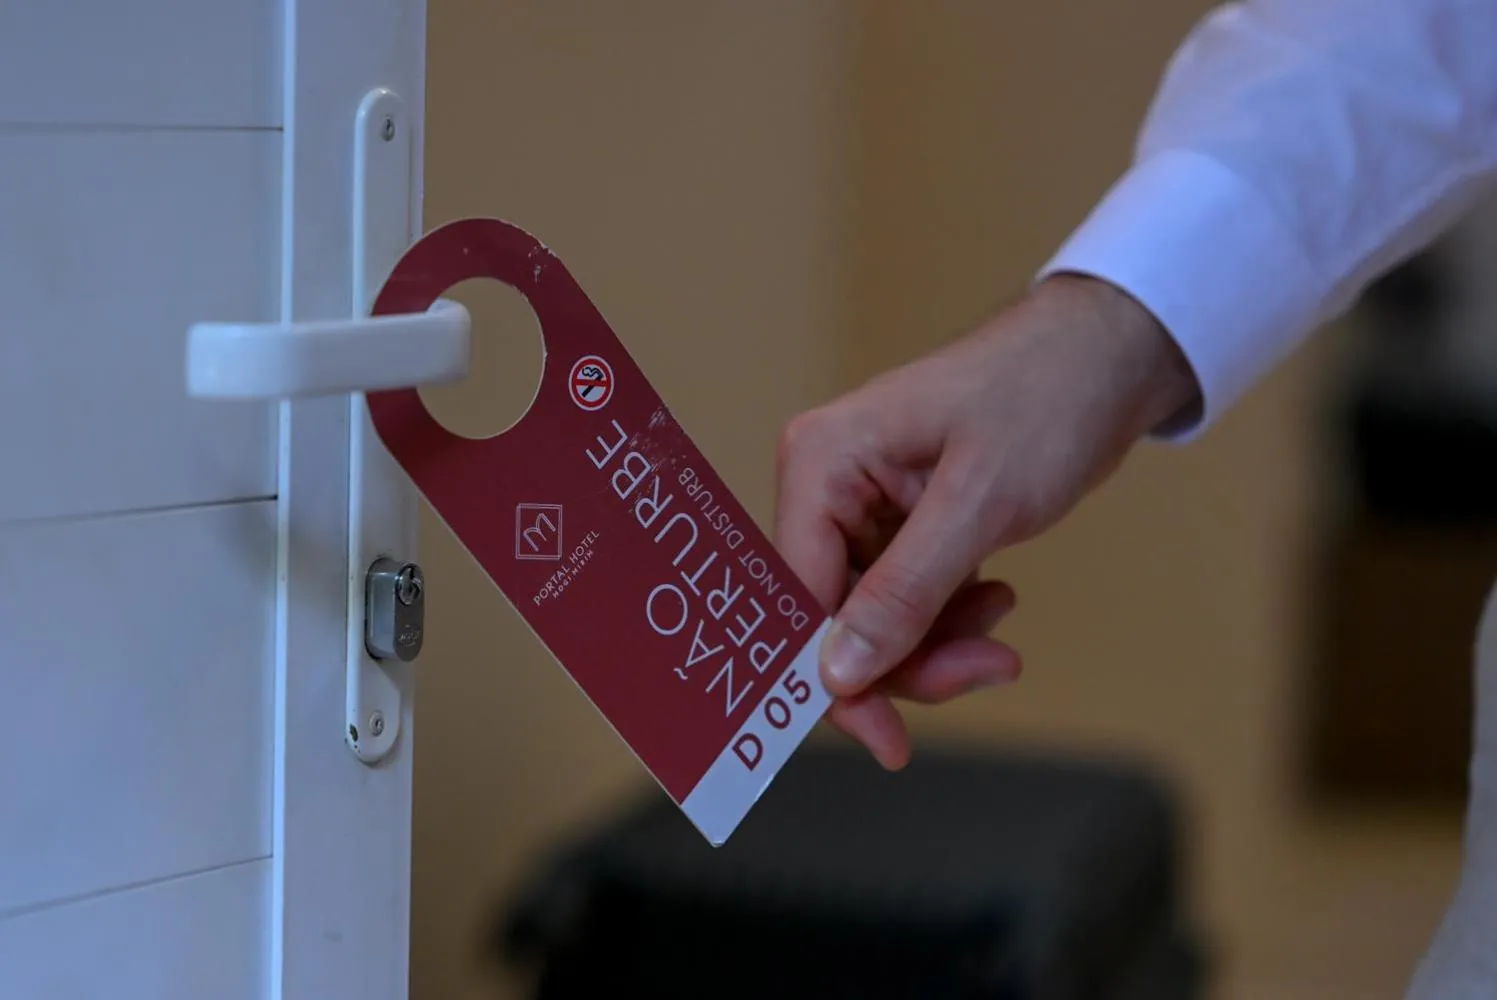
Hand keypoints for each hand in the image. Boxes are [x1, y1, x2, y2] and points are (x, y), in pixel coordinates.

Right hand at [774, 274, 1198, 768]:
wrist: (1106, 357)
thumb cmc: (1044, 398)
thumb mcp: (979, 501)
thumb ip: (905, 591)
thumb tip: (837, 674)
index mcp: (821, 463)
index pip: (798, 597)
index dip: (836, 677)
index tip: (890, 741)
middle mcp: (827, 485)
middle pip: (834, 619)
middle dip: (908, 660)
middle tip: (991, 669)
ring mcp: (863, 505)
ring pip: (873, 621)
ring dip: (937, 644)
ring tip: (1002, 633)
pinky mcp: (901, 522)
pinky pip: (906, 600)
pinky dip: (949, 619)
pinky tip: (995, 597)